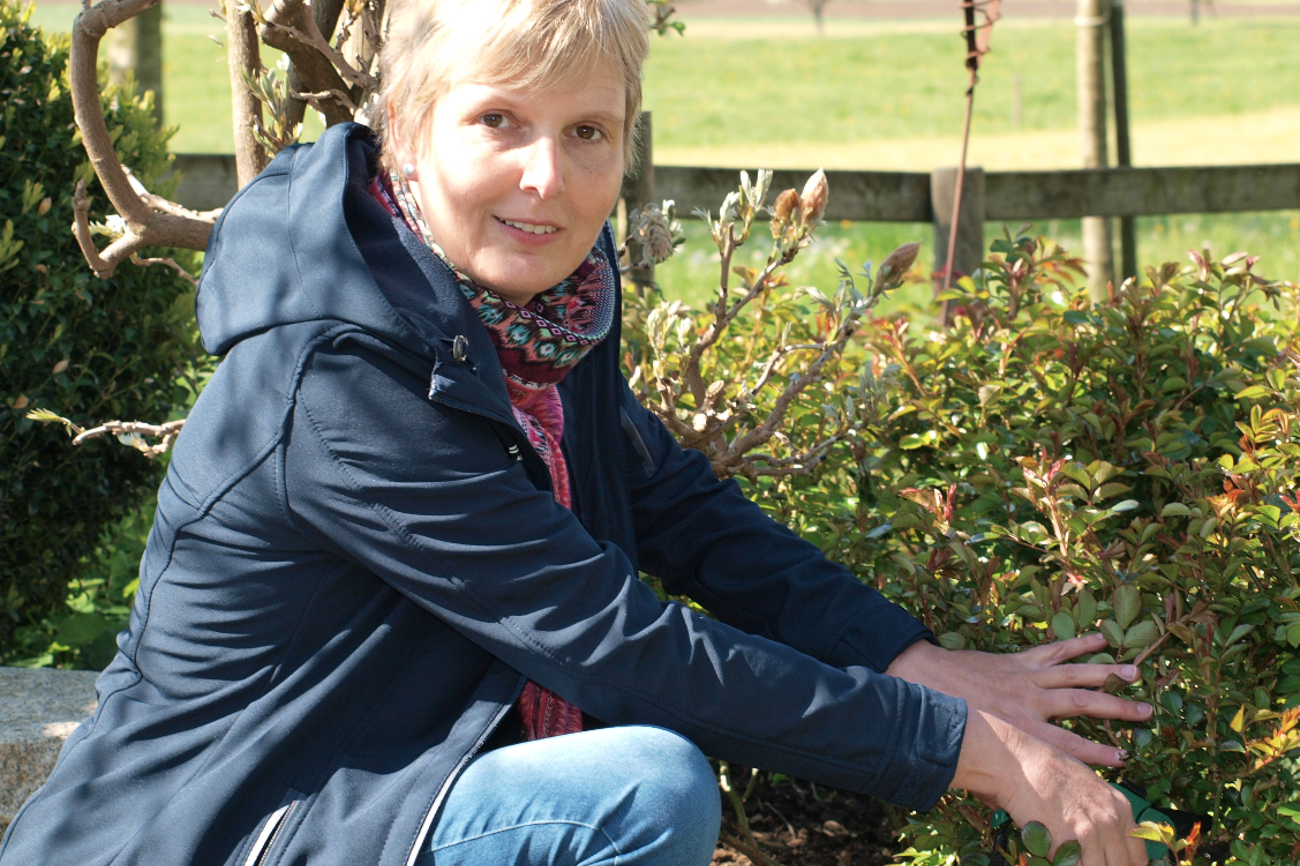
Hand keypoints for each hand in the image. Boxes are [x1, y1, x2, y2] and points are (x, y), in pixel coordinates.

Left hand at [885, 633, 1152, 766]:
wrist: (924, 680)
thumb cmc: (949, 721)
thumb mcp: (975, 756)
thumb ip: (1000, 778)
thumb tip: (1021, 803)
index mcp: (1022, 730)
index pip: (1069, 745)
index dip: (1098, 753)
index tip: (1125, 758)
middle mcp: (1030, 702)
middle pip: (1083, 705)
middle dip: (1117, 709)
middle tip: (1148, 713)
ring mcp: (1026, 678)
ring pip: (1074, 674)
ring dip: (1105, 672)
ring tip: (1135, 673)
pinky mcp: (1018, 659)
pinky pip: (1054, 650)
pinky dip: (1077, 643)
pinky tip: (1101, 638)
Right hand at [954, 710, 1148, 865]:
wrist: (1017, 763)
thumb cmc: (1047, 771)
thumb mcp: (1089, 788)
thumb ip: (1105, 815)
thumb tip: (1110, 844)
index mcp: (1121, 808)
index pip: (1137, 856)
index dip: (1123, 865)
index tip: (1108, 863)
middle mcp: (1111, 822)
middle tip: (1083, 860)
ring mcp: (1090, 834)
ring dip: (1079, 865)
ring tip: (1065, 855)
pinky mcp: (1066, 844)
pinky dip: (1060, 863)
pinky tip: (1050, 850)